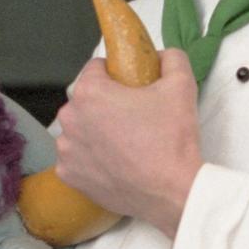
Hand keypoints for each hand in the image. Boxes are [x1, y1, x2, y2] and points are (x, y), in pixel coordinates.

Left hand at [54, 48, 202, 238]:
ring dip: (96, 131)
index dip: (116, 74)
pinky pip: (77, 157)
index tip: (131, 88)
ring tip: (125, 142)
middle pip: (85, 100)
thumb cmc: (172, 140)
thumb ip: (171, 59)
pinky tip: (114, 162)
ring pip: (79, 129)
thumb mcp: (181, 85)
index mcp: (89, 92)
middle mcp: (70, 119)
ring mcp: (67, 150)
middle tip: (134, 118)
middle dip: (105, 104)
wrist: (172, 192)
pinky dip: (91, 158)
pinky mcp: (70, 176)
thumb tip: (162, 56)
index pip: (95, 68)